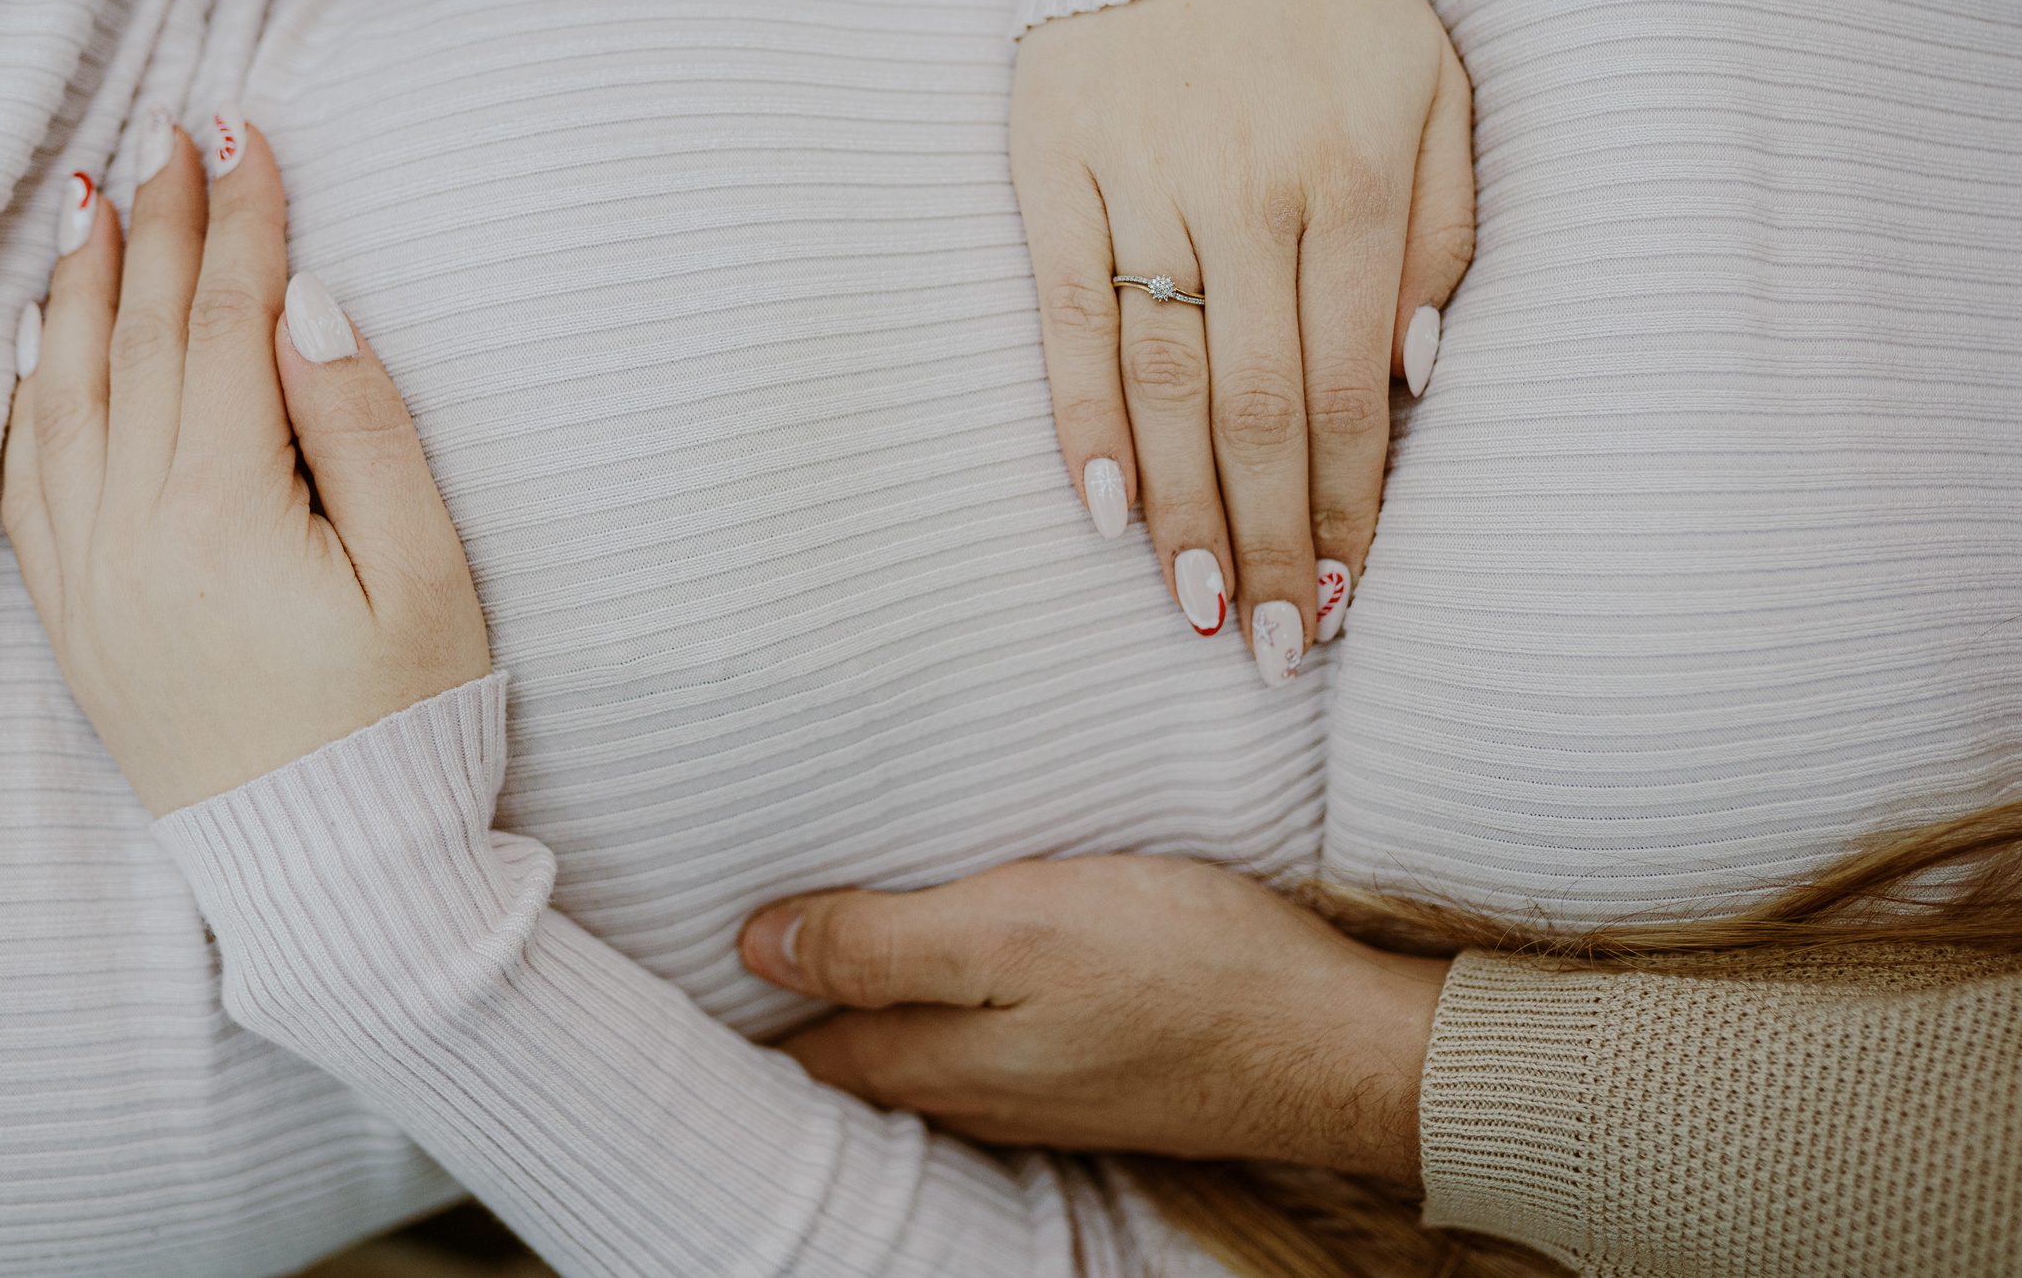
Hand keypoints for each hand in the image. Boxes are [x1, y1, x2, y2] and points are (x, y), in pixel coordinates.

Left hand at [0, 110, 488, 814]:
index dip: (242, 218)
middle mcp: (133, 534)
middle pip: (142, 339)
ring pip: (64, 395)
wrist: (332, 877)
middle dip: (160, 223)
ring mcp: (90, 581)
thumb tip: (310, 303)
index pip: (228, 324)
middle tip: (167, 126)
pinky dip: (30, 392)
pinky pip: (28, 481)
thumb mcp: (426, 577)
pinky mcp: (77, 622)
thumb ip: (366, 430)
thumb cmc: (403, 727)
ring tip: (92, 197)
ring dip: (81, 286)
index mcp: (226, 513)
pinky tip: (42, 337)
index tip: (246, 128)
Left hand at [739, 856, 1449, 1182]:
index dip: (742, 1002)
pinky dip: (945, 1008)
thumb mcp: (1014, 928)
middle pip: (850, 1059)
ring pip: (917, 1053)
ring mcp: (1041, 1092)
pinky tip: (955, 969)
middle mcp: (975, 1094)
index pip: (800, 1048)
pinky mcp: (1098, 1071)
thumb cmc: (1184, 970)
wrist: (1337, 1044)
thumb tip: (755, 946)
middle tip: (732, 942)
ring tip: (816, 946)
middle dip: (791, 1008)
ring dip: (866, 1006)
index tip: (684, 952)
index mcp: (936, 1061)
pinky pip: (987, 1045)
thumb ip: (882, 942)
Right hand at [1011, 0, 1473, 670]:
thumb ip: (1444, 226)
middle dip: (1272, 542)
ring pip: (1163, 377)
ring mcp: (1143, 177)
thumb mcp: (1436, 84)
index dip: (1350, 505)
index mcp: (1357, 174)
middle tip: (1273, 648)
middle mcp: (1251, 187)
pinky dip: (1079, 416)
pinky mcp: (1054, 163)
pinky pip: (1065, 311)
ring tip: (1197, 609)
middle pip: (1260, 406)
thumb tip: (1413, 376)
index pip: (1354, 384)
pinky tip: (1100, 507)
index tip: (1344, 599)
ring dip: (1182, 508)